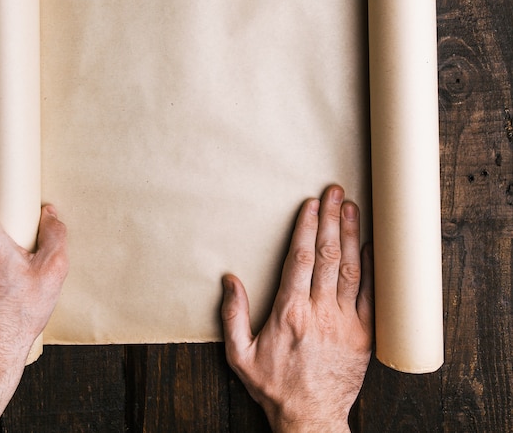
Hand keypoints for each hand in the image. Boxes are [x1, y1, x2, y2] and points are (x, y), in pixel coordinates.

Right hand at [221, 186, 372, 432]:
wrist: (311, 420)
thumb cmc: (274, 387)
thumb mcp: (239, 355)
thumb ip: (232, 315)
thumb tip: (230, 279)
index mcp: (290, 312)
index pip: (301, 259)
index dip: (307, 228)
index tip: (310, 204)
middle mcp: (320, 312)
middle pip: (328, 256)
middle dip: (331, 219)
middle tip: (334, 192)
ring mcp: (346, 323)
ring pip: (351, 269)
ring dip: (351, 235)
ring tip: (351, 207)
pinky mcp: (365, 335)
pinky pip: (372, 295)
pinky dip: (372, 267)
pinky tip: (371, 245)